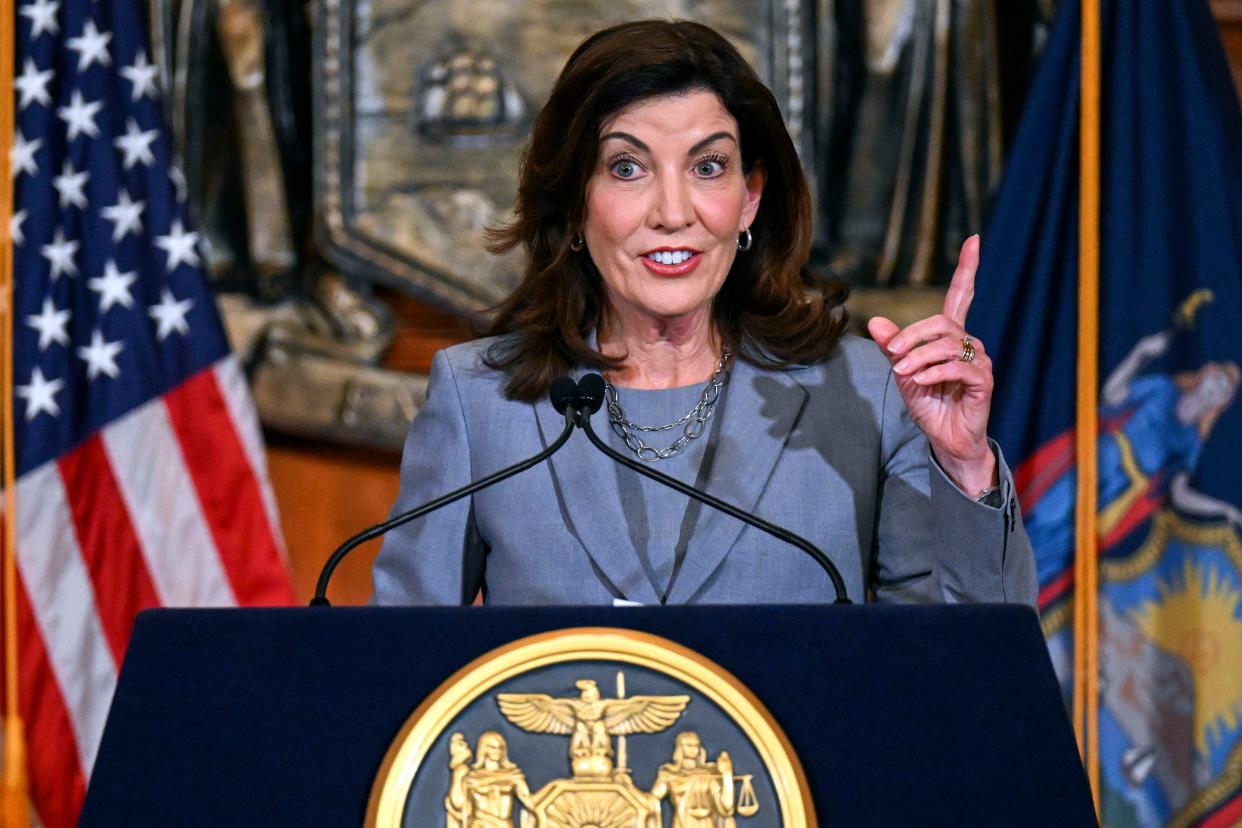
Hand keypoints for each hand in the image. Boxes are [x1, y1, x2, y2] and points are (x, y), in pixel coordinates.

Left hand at [867, 235, 996, 495]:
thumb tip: (874, 322)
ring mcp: (980, 360)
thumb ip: (893, 347)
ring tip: (902, 374)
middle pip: (941, 322)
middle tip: (893, 356)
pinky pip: (959, 366)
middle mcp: (970, 342)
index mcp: (952, 335)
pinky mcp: (985, 380)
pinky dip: (934, 372)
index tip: (974, 240)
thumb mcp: (903, 373)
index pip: (962, 294)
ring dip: (918, 358)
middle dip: (912, 336)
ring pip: (947, 345)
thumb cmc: (929, 403)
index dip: (968, 268)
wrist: (946, 438)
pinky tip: (919, 382)